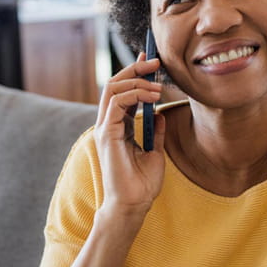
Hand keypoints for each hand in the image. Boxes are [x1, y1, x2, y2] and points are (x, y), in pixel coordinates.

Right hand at [93, 52, 166, 215]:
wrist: (134, 204)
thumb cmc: (141, 184)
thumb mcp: (155, 152)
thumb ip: (156, 132)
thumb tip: (162, 115)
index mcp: (118, 126)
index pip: (122, 91)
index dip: (135, 73)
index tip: (151, 61)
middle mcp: (108, 124)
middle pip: (114, 84)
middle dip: (134, 69)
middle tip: (155, 62)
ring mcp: (105, 128)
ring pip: (112, 89)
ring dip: (136, 81)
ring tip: (157, 84)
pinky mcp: (106, 134)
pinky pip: (115, 104)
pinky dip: (134, 94)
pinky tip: (151, 97)